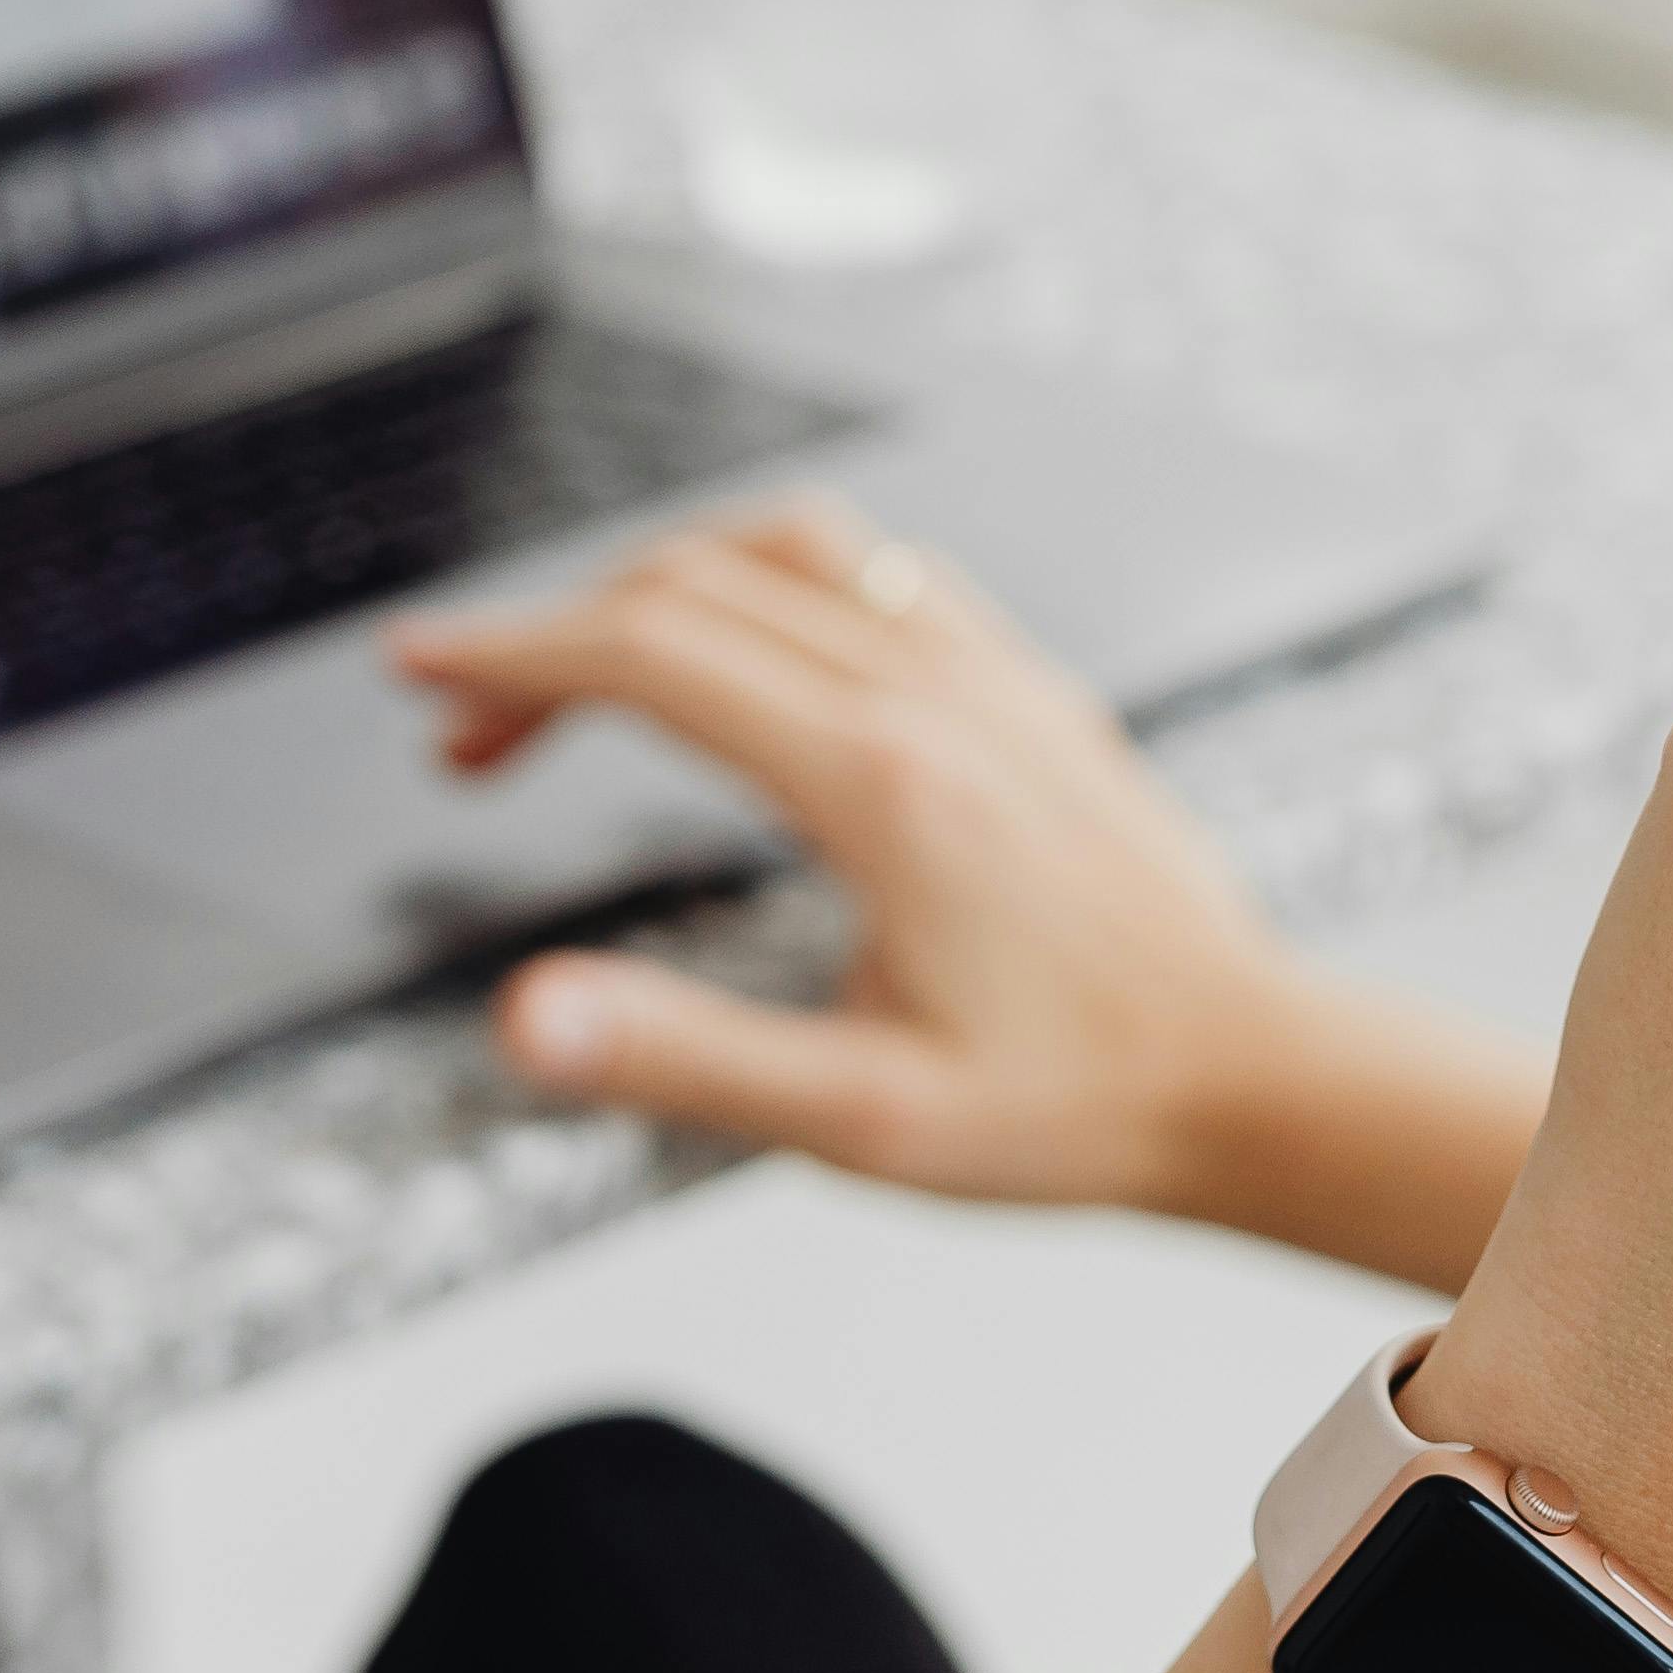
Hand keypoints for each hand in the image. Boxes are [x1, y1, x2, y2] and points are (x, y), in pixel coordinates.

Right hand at [393, 498, 1332, 1217]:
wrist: (1257, 1078)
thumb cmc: (1076, 1107)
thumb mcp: (858, 1121)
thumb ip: (682, 1057)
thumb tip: (525, 1022)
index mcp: (879, 780)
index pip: (647, 653)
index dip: (508, 652)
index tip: (416, 667)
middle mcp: (936, 695)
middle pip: (694, 590)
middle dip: (553, 642)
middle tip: (465, 738)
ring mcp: (994, 678)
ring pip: (790, 551)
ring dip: (662, 590)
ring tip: (583, 681)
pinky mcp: (1033, 692)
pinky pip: (880, 574)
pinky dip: (774, 582)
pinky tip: (748, 660)